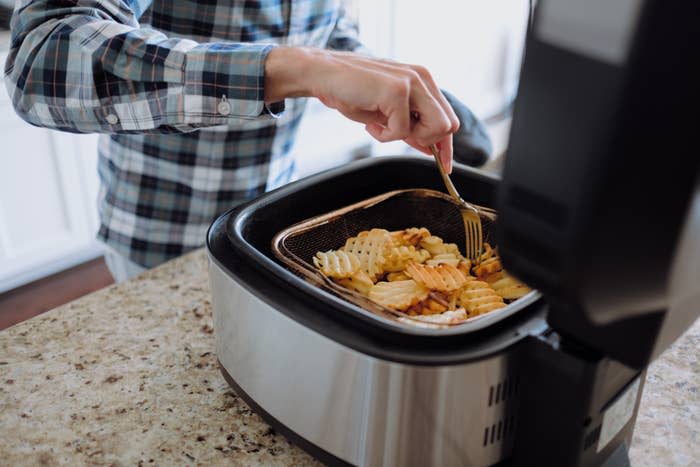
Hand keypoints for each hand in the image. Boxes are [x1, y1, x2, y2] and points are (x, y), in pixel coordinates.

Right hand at [265, 47, 459, 171]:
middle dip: (426, 141)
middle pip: (448, 125)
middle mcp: (422, 78)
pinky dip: (384, 135)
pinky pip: (403, 130)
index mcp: (422, 80)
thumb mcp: (387, 113)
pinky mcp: (397, 91)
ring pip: (436, 128)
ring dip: (408, 137)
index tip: (445, 166)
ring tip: (383, 127)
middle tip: (398, 135)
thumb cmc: (351, 93)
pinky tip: (371, 123)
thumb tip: (431, 148)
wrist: (323, 75)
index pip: (448, 117)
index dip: (446, 146)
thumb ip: (411, 126)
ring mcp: (412, 82)